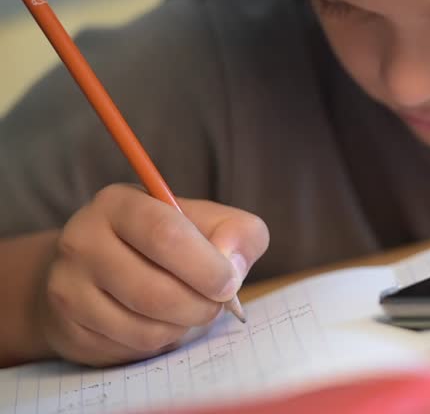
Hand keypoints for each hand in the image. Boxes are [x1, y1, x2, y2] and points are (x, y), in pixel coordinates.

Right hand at [36, 184, 268, 366]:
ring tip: (188, 309)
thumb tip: (232, 265)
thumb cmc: (169, 244)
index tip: (229, 283)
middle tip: (216, 304)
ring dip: (183, 326)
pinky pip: (132, 348)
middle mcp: (83, 241)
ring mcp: (69, 288)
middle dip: (201, 306)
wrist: (103, 272)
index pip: (164, 234)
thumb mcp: (209, 223)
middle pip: (154, 291)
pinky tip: (160, 321)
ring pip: (145, 327)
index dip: (206, 266)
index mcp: (119, 204)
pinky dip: (161, 341)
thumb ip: (237, 232)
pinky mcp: (70, 328)